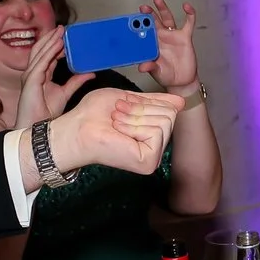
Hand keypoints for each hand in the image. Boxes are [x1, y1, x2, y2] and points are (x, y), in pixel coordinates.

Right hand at [15, 26, 93, 126]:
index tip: (67, 36)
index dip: (56, 44)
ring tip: (61, 31)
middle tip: (63, 29)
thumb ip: (76, 81)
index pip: (48, 55)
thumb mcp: (65, 93)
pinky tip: (58, 43)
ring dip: (51, 40)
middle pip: (41, 50)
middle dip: (51, 38)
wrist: (38, 127)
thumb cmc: (46, 113)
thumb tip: (90, 73)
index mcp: (40, 75)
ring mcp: (31, 75)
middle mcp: (33, 72)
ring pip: (40, 52)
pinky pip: (42, 61)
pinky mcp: (32, 79)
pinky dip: (50, 50)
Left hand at [46, 86, 185, 177]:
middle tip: (118, 115)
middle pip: (170, 114)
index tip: (122, 105)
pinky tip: (119, 132)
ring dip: (135, 117)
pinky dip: (136, 126)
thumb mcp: (130, 98)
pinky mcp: (149, 161)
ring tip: (116, 123)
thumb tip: (181, 101)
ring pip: (165, 121)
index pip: (170, 108)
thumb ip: (155, 101)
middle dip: (141, 109)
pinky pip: (157, 131)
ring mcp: (154, 156)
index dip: (146, 102)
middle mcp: (155, 146)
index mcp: (151, 132)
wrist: (78, 127)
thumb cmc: (95, 114)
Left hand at [142, 0, 200, 92]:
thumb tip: (141, 67)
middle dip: (148, 14)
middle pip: (154, 21)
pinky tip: (186, 6)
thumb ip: (150, 67)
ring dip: (162, 9)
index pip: (144, 32)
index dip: (139, 25)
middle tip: (143, 8)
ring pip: (167, 18)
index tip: (134, 21)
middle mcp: (161, 37)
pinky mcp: (185, 37)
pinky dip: (189, 14)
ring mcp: (173, 36)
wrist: (182, 81)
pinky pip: (188, 23)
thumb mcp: (157, 72)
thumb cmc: (166, 75)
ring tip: (157, 0)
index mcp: (151, 44)